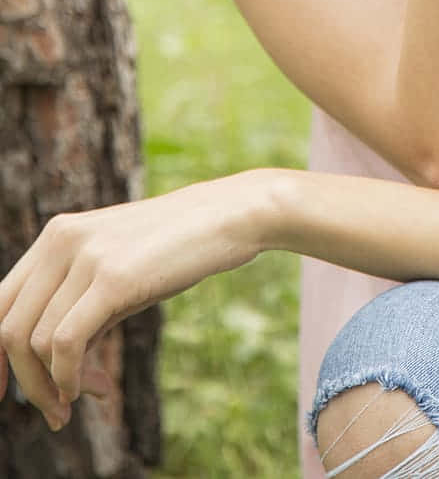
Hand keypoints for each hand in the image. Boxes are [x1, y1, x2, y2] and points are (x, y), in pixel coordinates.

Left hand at [0, 177, 260, 430]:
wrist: (226, 217)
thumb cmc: (175, 250)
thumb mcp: (117, 275)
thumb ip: (80, 310)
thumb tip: (56, 377)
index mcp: (56, 236)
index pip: (0, 303)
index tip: (5, 392)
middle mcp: (61, 241)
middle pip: (9, 328)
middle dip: (26, 381)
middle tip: (57, 411)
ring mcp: (85, 257)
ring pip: (34, 342)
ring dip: (53, 387)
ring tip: (88, 396)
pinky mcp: (112, 277)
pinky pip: (64, 343)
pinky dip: (67, 378)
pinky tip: (91, 389)